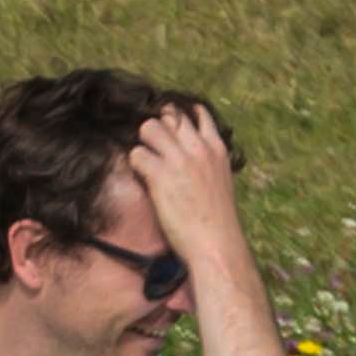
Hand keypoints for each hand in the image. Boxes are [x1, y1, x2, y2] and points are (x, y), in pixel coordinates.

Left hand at [128, 97, 251, 269]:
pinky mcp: (160, 175)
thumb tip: (191, 160)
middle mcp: (198, 148)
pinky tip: (141, 178)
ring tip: (146, 162)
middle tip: (153, 148)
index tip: (169, 128)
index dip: (178, 116)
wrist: (215, 242)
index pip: (196, 113)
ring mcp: (179, 159)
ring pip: (149, 127)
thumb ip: (208, 164)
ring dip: (143, 142)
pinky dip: (135, 165)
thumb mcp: (220, 181)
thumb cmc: (217, 220)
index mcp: (216, 148)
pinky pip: (137, 154)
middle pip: (169, 115)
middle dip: (157, 128)